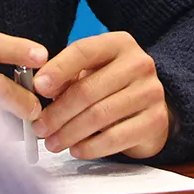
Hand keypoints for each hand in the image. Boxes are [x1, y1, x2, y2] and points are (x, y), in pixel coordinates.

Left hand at [32, 31, 170, 160]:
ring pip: (99, 116)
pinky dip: (90, 147)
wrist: (150, 107)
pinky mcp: (155, 121)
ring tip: (53, 142)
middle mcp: (139, 63)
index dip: (58, 69)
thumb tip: (41, 88)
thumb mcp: (91, 72)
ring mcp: (151, 92)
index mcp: (119, 43)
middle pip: (88, 89)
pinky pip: (115, 138)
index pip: (83, 51)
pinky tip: (76, 149)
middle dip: (58, 112)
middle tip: (40, 127)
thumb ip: (68, 77)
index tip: (38, 87)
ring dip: (69, 133)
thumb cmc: (112, 87)